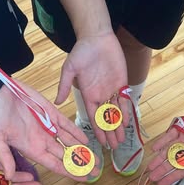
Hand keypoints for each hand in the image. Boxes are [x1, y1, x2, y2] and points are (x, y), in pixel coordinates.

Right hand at [0, 82, 100, 180]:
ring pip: (69, 142)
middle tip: (96, 172)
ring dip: (82, 150)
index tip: (83, 179)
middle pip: (66, 156)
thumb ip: (4, 157)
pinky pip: (66, 125)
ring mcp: (47, 127)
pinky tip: (86, 140)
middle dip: (81, 165)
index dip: (70, 173)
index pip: (55, 165)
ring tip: (97, 158)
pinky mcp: (50, 112)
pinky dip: (77, 132)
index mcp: (31, 149)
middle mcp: (41, 140)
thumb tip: (9, 177)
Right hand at [55, 32, 127, 148]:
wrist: (96, 37)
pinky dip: (126, 111)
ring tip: (121, 140)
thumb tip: (56, 101)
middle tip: (113, 147)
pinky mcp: (121, 83)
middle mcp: (100, 96)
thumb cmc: (81, 52)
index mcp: (88, 95)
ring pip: (116, 113)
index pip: (93, 117)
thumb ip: (64, 86)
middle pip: (106, 119)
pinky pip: (124, 100)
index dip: (97, 131)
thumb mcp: (69, 69)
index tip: (100, 143)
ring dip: (118, 127)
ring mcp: (111, 90)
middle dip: (109, 133)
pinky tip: (127, 123)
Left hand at [148, 103, 183, 184]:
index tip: (162, 184)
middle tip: (151, 178)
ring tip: (149, 167)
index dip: (173, 177)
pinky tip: (154, 149)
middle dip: (163, 170)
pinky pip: (171, 134)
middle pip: (174, 161)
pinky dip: (162, 141)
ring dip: (160, 158)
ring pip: (170, 149)